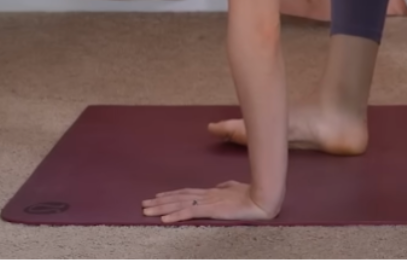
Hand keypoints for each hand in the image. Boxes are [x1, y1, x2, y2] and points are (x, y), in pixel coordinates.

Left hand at [141, 180, 277, 223]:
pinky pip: (190, 212)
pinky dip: (175, 215)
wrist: (263, 198)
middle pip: (178, 198)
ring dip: (162, 208)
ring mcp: (208, 202)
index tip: (157, 197)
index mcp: (212, 192)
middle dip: (160, 202)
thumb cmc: (254, 194)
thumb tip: (221, 186)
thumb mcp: (237, 190)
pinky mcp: (212, 210)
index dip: (171, 195)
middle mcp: (206, 195)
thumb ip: (227, 188)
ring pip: (179, 204)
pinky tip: (164, 219)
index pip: (187, 193)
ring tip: (146, 211)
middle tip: (143, 204)